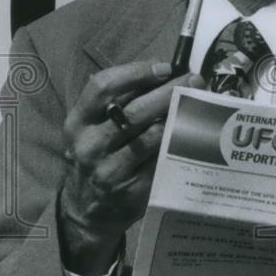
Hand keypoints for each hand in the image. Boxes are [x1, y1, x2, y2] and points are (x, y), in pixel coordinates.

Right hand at [59, 60, 203, 275]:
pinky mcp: (130, 191)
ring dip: (179, 117)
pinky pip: (160, 162)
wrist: (86, 209)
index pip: (102, 87)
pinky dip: (178, 145)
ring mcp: (108, 171)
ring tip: (199, 104)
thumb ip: (118, 102)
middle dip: (169, 91)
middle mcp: (89, 145)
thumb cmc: (97, 156)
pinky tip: (194, 135)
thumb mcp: (92, 128)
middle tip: (194, 80)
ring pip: (152, 137)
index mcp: (77, 122)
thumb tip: (163, 72)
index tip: (164, 67)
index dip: (136, 72)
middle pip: (134, 110)